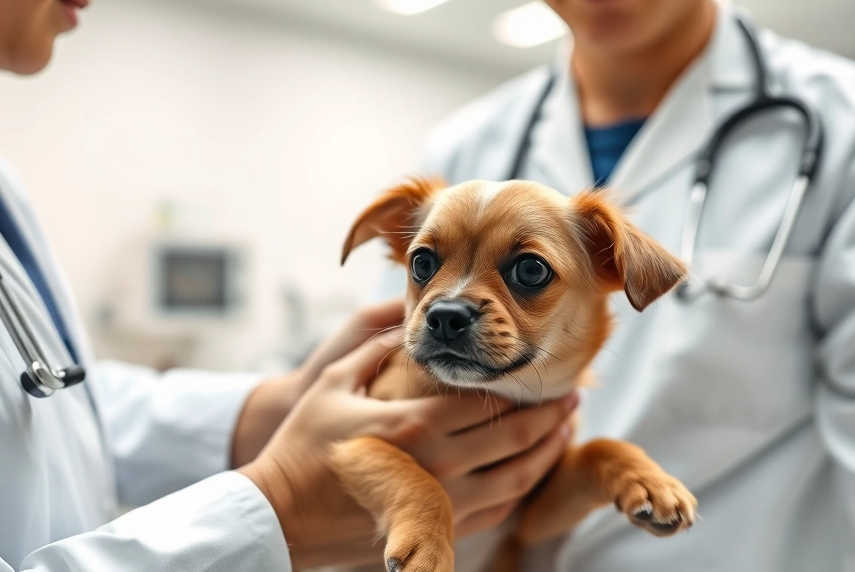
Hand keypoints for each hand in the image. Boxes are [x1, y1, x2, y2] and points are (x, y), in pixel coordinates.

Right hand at [237, 301, 575, 568]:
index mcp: (413, 425)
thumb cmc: (302, 446)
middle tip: (573, 396)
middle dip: (550, 415)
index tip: (545, 373)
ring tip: (564, 430)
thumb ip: (377, 349)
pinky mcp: (437, 530)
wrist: (282, 516)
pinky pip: (498, 509)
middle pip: (514, 438)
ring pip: (517, 478)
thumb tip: (410, 324)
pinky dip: (523, 487)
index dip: (522, 387)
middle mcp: (436, 466)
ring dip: (547, 452)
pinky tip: (531, 470)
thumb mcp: (334, 384)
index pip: (488, 402)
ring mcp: (440, 504)